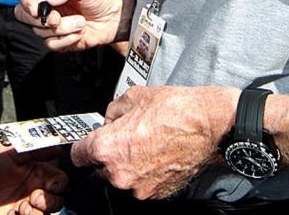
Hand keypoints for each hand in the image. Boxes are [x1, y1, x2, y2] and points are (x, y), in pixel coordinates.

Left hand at [0, 136, 67, 214]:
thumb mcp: (12, 152)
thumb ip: (36, 149)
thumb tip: (58, 147)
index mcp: (38, 173)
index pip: (60, 181)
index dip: (58, 185)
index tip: (49, 185)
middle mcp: (34, 190)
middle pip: (57, 202)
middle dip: (49, 203)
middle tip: (32, 198)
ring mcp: (24, 206)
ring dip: (37, 214)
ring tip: (21, 209)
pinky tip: (11, 214)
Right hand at [15, 0, 126, 50]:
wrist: (114, 18)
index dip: (27, 1)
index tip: (37, 8)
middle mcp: (45, 5)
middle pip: (23, 15)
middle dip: (41, 19)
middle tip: (58, 19)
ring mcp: (50, 24)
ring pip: (40, 31)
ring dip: (63, 29)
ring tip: (81, 22)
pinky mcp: (57, 39)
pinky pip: (51, 44)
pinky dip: (67, 39)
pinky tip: (80, 32)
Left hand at [70, 85, 237, 199]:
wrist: (210, 124)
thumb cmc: (176, 109)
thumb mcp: (135, 96)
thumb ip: (112, 111)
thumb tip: (108, 121)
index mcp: (108, 148)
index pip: (78, 155)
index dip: (85, 144)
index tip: (90, 141)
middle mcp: (120, 173)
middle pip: (101, 167)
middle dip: (111, 152)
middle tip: (130, 134)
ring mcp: (139, 187)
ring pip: (123, 175)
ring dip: (129, 163)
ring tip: (150, 142)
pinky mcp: (157, 193)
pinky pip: (142, 183)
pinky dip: (147, 171)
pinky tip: (160, 152)